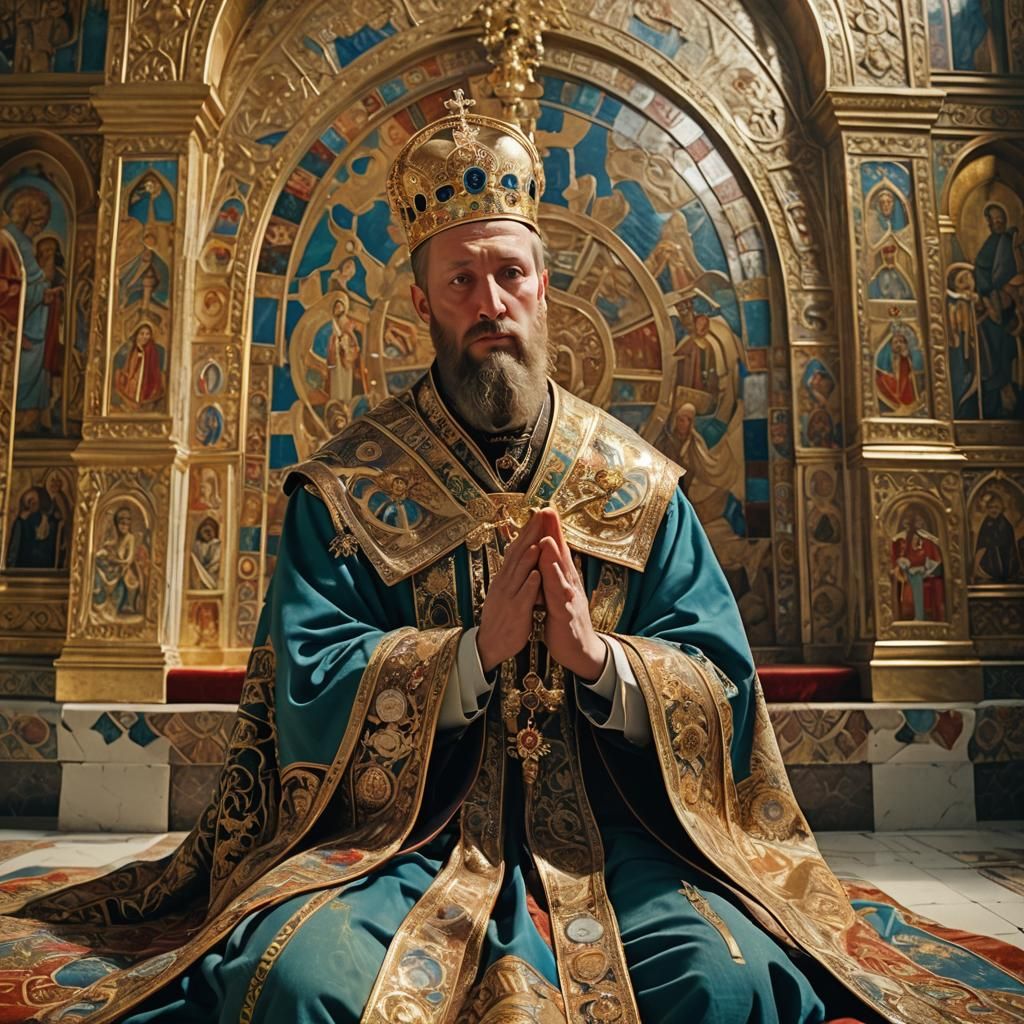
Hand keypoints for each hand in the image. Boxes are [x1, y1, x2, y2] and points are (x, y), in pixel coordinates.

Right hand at [476, 510, 543, 671]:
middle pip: (518, 555)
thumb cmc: (501, 617)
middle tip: (540, 517)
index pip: (515, 549)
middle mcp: (505, 583)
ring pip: (520, 573)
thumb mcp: (505, 590)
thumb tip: (520, 555)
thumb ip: (513, 573)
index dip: (526, 532)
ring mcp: (509, 597)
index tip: (537, 516)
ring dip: (529, 557)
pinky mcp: (516, 612)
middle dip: (529, 535)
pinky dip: (530, 585)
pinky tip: (537, 574)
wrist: (490, 644)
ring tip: (539, 540)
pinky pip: (523, 597)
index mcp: (504, 577)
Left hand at [536, 508, 605, 679]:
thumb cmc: (565, 619)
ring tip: (547, 539)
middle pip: (561, 554)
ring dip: (554, 556)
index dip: (551, 529)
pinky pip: (560, 598)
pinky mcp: (566, 615)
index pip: (557, 549)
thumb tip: (545, 552)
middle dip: (554, 533)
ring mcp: (570, 599)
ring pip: (562, 574)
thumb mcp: (557, 591)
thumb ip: (552, 572)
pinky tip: (549, 575)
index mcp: (564, 578)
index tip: (544, 508)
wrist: (580, 650)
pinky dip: (555, 586)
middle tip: (548, 510)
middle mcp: (569, 583)